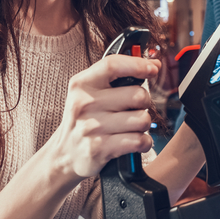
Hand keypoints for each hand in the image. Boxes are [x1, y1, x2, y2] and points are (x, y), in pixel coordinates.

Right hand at [48, 54, 159, 179]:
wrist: (65, 154)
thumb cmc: (85, 119)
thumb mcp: (89, 92)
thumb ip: (117, 76)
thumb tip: (154, 64)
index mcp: (82, 84)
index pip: (113, 65)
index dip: (138, 65)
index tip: (153, 69)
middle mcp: (84, 104)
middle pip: (137, 95)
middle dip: (144, 103)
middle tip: (134, 109)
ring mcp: (91, 127)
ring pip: (142, 119)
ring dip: (143, 125)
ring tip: (131, 127)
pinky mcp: (100, 149)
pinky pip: (139, 141)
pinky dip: (144, 142)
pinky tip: (134, 142)